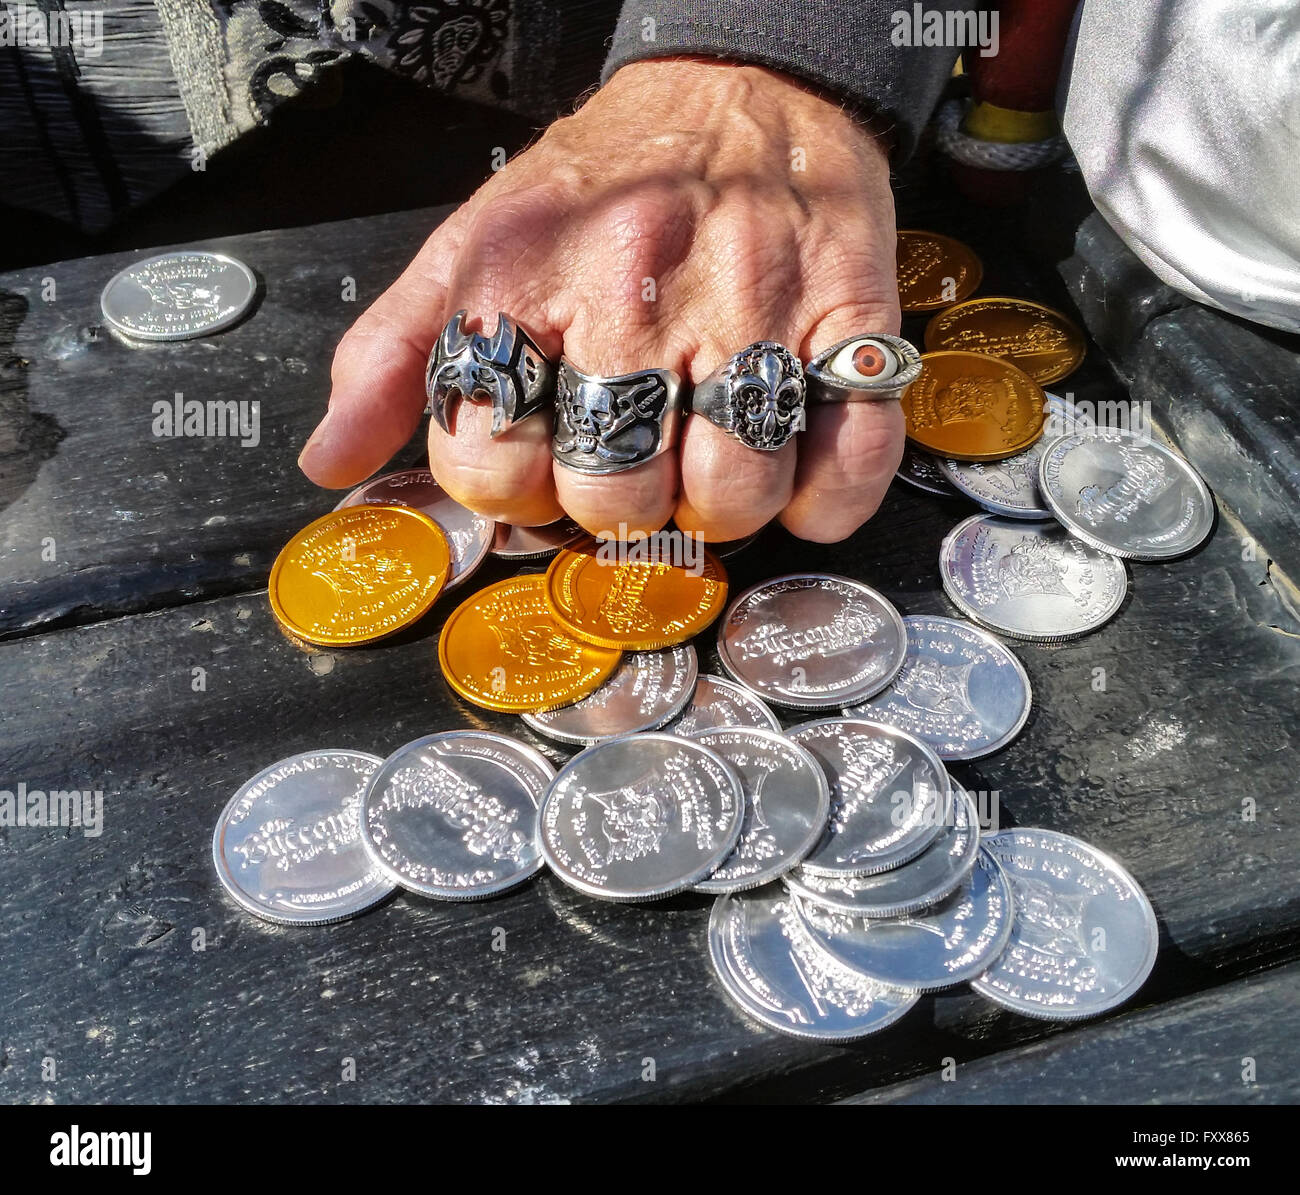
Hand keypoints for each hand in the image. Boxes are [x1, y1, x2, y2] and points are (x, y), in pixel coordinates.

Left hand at [300, 57, 902, 541]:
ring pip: (731, 494)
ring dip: (718, 512)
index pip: (490, 461)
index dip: (509, 487)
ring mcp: (752, 305)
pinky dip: (825, 502)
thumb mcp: (474, 244)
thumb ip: (393, 354)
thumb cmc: (605, 180)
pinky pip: (849, 460)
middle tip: (631, 469)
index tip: (536, 462)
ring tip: (709, 467)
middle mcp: (635, 291)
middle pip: (615, 495)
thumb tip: (331, 465)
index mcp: (526, 277)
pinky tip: (794, 477)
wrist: (741, 83)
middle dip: (616, 510)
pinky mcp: (850, 314)